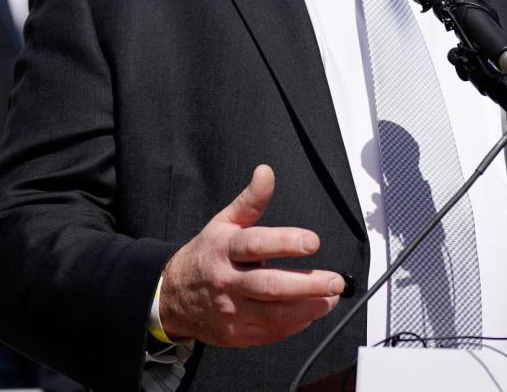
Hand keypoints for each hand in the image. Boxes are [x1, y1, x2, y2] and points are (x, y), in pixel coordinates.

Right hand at [158, 164, 344, 346]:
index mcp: (225, 249)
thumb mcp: (223, 223)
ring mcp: (231, 310)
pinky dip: (294, 325)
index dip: (285, 242)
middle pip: (270, 286)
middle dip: (307, 285)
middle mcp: (228, 281)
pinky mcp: (235, 334)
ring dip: (308, 308)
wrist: (171, 296)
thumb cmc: (206, 255)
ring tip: (331, 298)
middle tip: (335, 281)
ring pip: (275, 315)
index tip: (313, 241)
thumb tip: (266, 172)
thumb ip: (250, 200)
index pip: (256, 244)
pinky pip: (270, 333)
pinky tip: (310, 313)